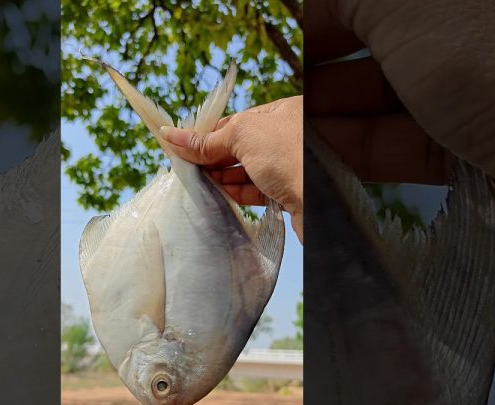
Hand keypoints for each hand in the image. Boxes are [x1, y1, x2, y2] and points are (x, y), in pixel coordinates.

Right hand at [159, 96, 303, 242]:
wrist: (324, 202)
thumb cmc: (289, 156)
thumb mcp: (242, 136)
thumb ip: (207, 139)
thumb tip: (171, 136)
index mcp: (284, 112)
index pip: (238, 121)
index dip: (210, 134)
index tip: (184, 147)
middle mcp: (290, 137)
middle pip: (241, 147)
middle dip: (214, 157)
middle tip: (187, 168)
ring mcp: (290, 167)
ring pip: (248, 170)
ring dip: (222, 177)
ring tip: (199, 183)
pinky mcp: (290, 194)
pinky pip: (257, 190)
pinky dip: (236, 193)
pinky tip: (219, 195)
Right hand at [307, 0, 494, 307]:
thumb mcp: (403, 3)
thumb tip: (314, 1)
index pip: (374, 3)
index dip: (325, 16)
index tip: (291, 45)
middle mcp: (483, 33)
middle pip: (382, 47)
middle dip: (325, 72)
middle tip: (284, 101)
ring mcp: (492, 92)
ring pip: (394, 101)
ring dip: (338, 121)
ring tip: (289, 144)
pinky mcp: (492, 151)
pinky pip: (415, 146)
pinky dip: (367, 154)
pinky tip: (325, 168)